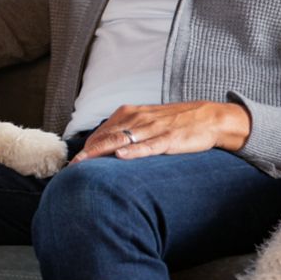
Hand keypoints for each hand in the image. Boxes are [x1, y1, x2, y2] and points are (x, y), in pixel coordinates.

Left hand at [68, 101, 250, 164]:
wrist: (209, 117)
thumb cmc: (174, 122)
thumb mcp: (146, 122)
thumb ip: (126, 131)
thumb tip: (106, 146)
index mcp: (130, 113)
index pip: (102, 131)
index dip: (87, 146)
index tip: (73, 161)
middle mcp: (137, 118)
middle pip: (106, 136)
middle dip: (87, 152)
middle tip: (71, 166)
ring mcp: (153, 128)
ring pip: (122, 140)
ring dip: (101, 152)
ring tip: (85, 163)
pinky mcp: (169, 139)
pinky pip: (148, 146)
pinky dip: (134, 151)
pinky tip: (120, 156)